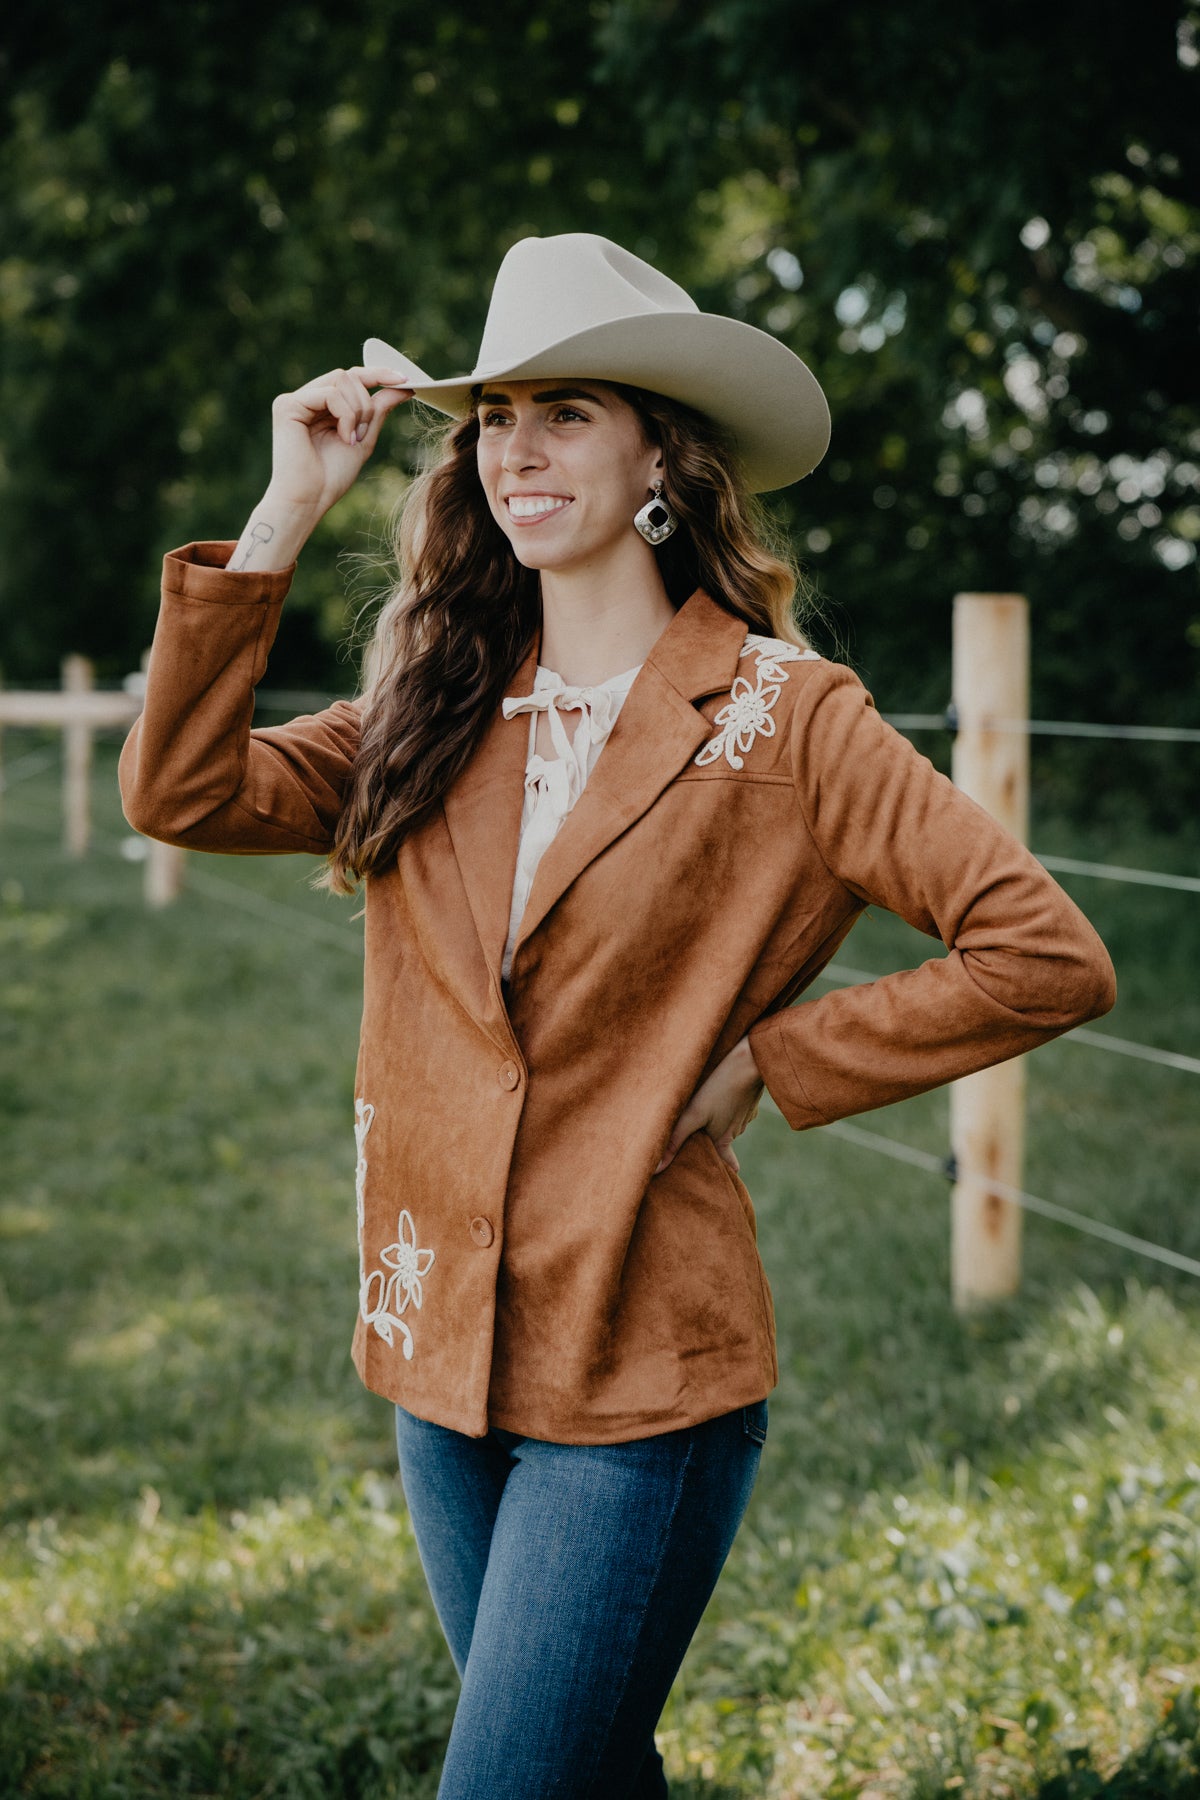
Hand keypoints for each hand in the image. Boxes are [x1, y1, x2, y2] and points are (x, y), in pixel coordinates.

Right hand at [266, 363, 413, 518]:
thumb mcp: (364, 439)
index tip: (405, 379)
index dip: (378, 374)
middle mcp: (306, 398)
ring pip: (341, 380)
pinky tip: (344, 438)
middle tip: (365, 433)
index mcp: (321, 406)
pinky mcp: (287, 405)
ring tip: (353, 438)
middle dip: (366, 403)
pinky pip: (330, 394)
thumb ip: (378, 411)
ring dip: (357, 410)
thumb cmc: (331, 478)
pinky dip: (345, 415)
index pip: (351, 378)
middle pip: (349, 376)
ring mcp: (294, 400)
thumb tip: (403, 387)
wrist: (309, 501)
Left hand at [653, 1035, 764, 1175]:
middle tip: (705, 1143)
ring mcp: (746, 1114)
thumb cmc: (719, 1089)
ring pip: (731, 1123)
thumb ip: (673, 1141)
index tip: (725, 1177)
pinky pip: (739, 1107)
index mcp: (723, 1138)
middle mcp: (736, 1129)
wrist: (750, 1062)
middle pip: (724, 1141)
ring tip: (710, 1115)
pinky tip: (724, 1095)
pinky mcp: (750, 1099)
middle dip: (716, 1144)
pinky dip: (731, 1105)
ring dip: (722, 1122)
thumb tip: (655, 1170)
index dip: (726, 1171)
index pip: (727, 1164)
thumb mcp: (692, 1115)